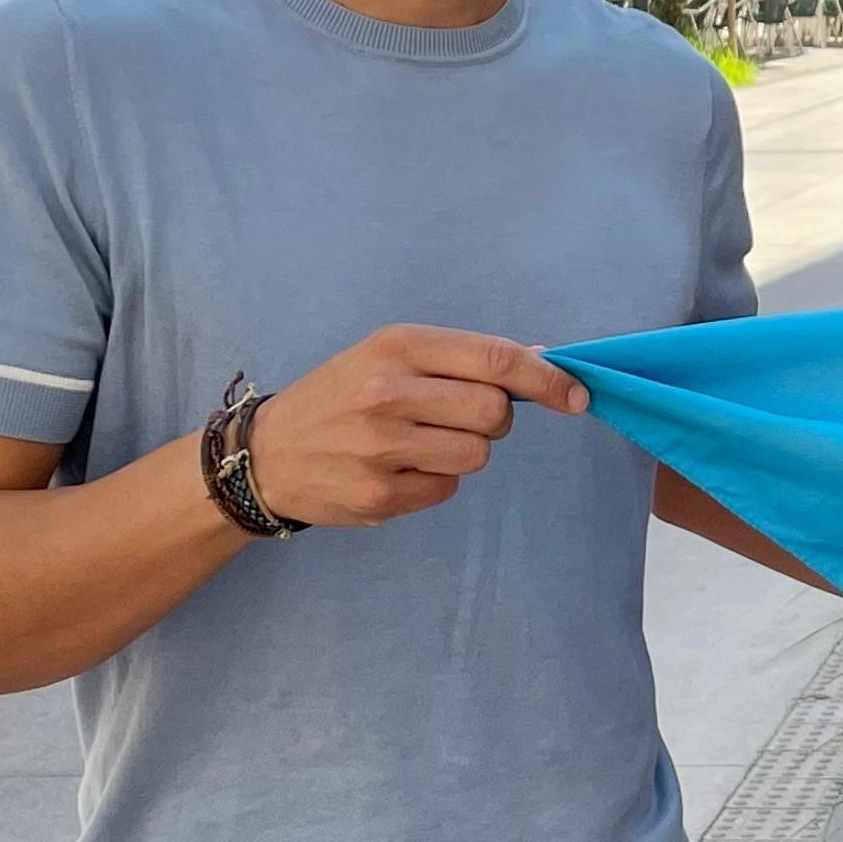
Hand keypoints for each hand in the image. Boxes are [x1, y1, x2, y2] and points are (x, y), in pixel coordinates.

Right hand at [244, 325, 587, 526]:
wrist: (265, 454)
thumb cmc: (340, 397)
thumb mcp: (388, 356)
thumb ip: (460, 359)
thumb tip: (544, 365)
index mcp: (396, 346)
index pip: (497, 360)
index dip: (549, 380)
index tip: (577, 395)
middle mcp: (387, 392)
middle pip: (496, 413)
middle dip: (494, 420)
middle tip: (460, 418)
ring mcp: (381, 447)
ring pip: (477, 455)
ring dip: (463, 451)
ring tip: (421, 443)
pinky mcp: (378, 495)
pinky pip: (447, 489)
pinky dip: (435, 481)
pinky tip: (397, 469)